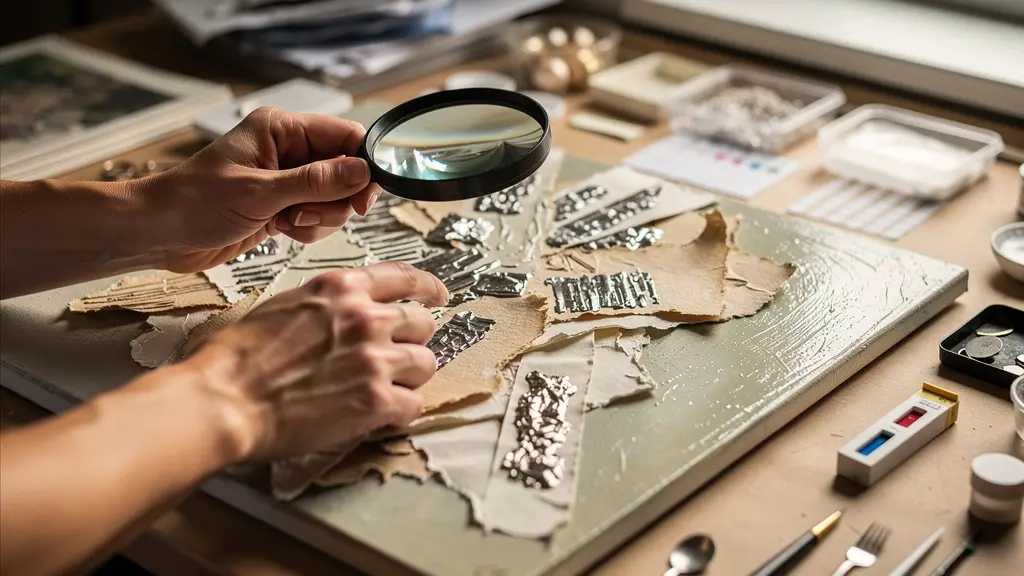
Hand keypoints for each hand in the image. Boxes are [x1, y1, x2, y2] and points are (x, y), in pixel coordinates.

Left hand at [139, 106, 380, 272]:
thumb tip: (362, 171)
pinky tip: (282, 230)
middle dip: (336, 199)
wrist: (159, 234)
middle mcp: (287, 151)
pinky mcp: (283, 207)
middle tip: (308, 212)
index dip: (362, 163)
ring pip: (335, 199)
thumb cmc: (193, 203)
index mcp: (281, 130)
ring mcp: (286, 180)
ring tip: (287, 221)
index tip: (363, 195)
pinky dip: (309, 228)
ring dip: (320, 217)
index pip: (344, 135)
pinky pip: (318, 217)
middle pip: (345, 171)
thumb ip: (315, 182)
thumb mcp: (260, 192)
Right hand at [184, 262, 448, 461]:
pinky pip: (414, 405)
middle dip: (413, 341)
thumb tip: (350, 313)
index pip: (404, 277)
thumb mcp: (287, 304)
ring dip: (409, 378)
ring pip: (426, 364)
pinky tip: (378, 416)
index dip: (427, 288)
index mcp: (342, 288)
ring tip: (383, 390)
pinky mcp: (377, 399)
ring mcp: (376, 358)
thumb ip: (328, 305)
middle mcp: (366, 316)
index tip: (438, 295)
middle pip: (423, 323)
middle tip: (396, 359)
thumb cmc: (239, 357)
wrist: (225, 399)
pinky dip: (399, 413)